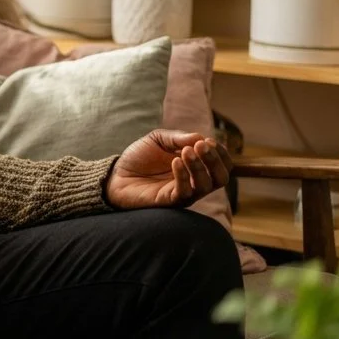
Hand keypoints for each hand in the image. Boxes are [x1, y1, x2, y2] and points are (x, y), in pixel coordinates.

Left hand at [106, 130, 232, 209]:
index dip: (221, 152)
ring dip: (199, 166)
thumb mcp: (158, 140)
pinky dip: (183, 176)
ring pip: (206, 186)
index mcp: (196, 167)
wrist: (116, 175)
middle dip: (215, 160)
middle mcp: (194, 182)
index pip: (222, 164)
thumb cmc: (139, 157)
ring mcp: (184, 193)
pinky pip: (185, 192)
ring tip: (186, 151)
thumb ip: (178, 138)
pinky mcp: (170, 201)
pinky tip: (174, 162)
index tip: (210, 140)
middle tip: (202, 145)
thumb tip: (201, 137)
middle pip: (221, 177)